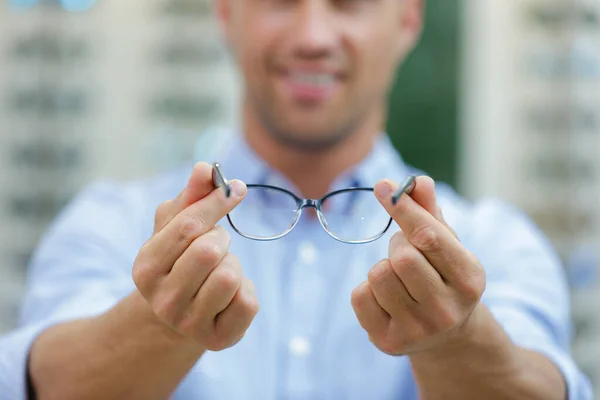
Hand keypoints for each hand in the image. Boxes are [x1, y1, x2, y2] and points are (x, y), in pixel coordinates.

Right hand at [132, 162, 258, 350]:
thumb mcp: (176, 226)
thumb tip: (205, 167)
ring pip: (230, 275)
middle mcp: (163, 300)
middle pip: (209, 250)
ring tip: (219, 270)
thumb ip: (191, 196)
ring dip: (233, 264)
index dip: (217, 201)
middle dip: (221, 238)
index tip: (237, 188)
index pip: (187, 226)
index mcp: (145, 268)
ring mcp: (189, 324)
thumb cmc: (179, 259)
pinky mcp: (219, 339)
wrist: (179, 313)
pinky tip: (229, 293)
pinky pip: (248, 300)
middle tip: (215, 245)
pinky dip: (246, 288)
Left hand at [351, 176, 485, 355]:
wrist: (445, 333)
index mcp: (469, 279)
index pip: (429, 236)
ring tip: (398, 275)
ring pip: (378, 274)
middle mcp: (447, 310)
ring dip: (382, 266)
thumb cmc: (442, 274)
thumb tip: (418, 182)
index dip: (403, 208)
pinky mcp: (388, 342)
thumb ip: (430, 211)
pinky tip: (386, 297)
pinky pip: (360, 296)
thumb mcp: (446, 243)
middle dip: (397, 244)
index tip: (382, 186)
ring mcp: (418, 330)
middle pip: (402, 257)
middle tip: (405, 250)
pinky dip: (367, 288)